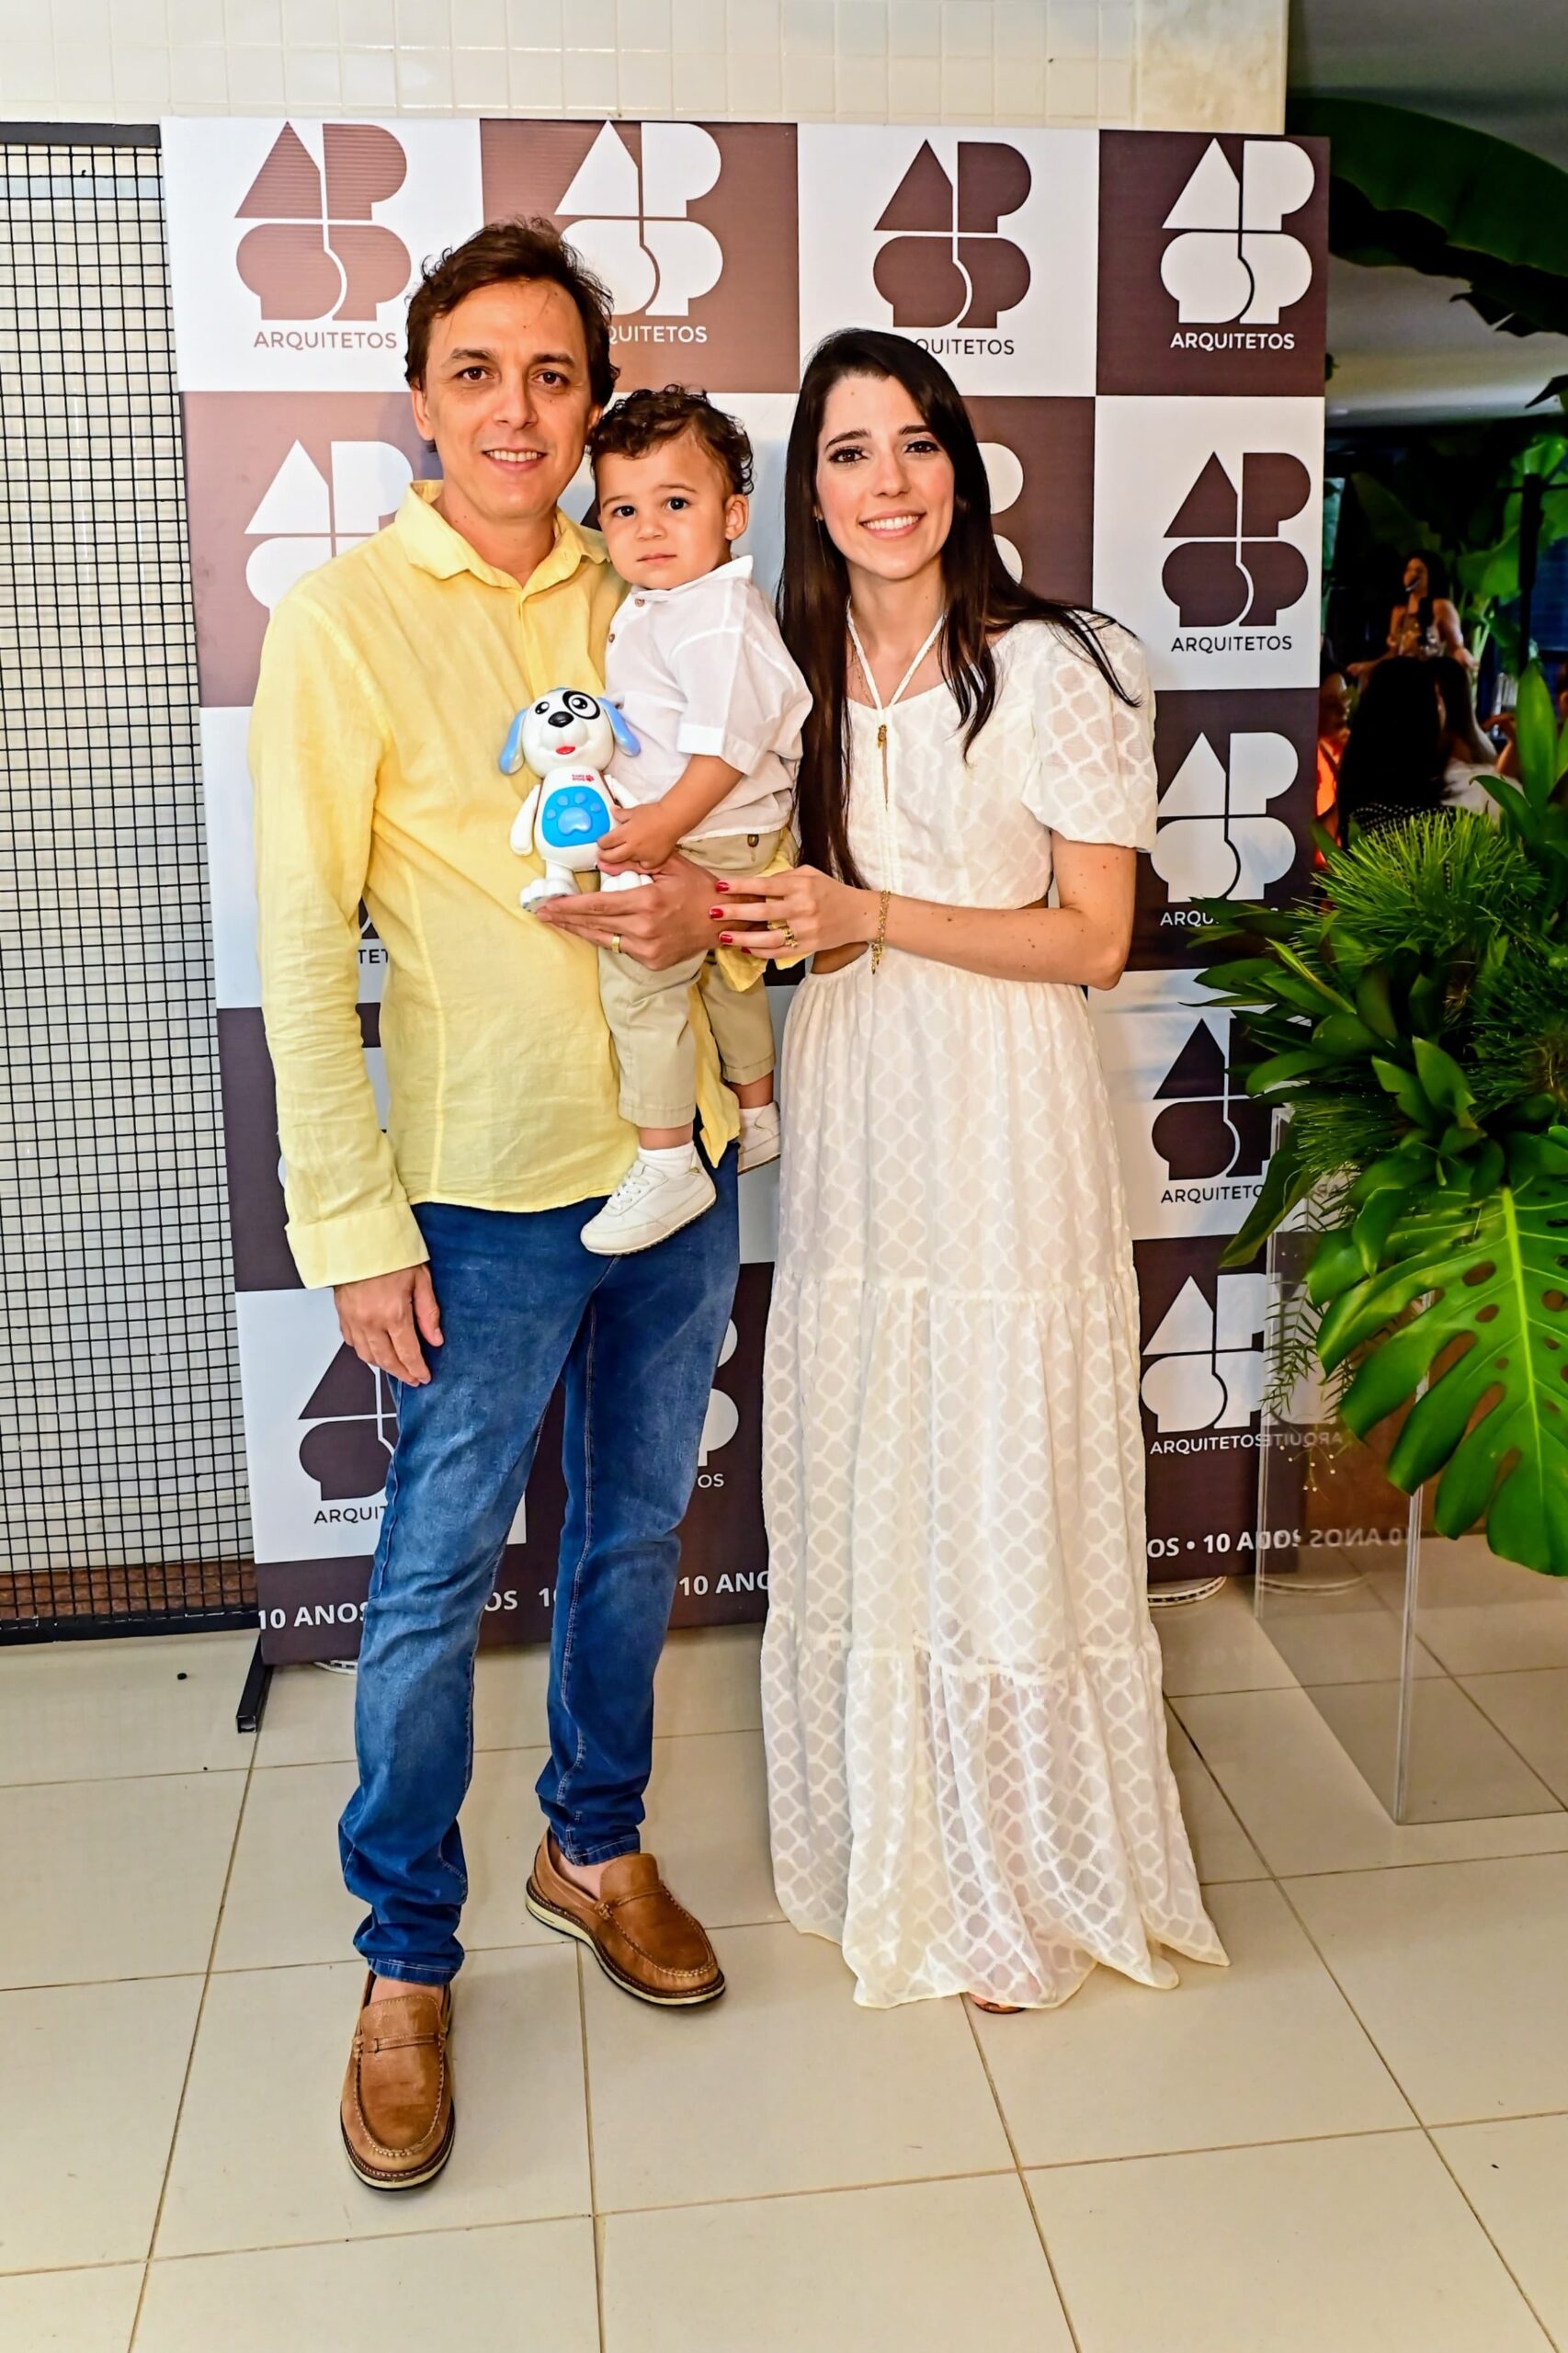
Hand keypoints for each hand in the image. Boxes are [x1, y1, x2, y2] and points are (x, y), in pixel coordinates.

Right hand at [335, 1263, 442, 1385]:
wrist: (358, 1238)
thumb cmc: (389, 1252)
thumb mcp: (420, 1278)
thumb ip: (428, 1313)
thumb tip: (435, 1338)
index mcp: (393, 1313)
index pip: (408, 1353)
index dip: (417, 1369)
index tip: (424, 1376)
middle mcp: (371, 1321)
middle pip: (387, 1360)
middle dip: (402, 1374)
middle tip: (412, 1379)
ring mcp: (353, 1319)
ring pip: (367, 1355)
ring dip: (383, 1366)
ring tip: (396, 1368)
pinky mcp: (342, 1314)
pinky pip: (352, 1342)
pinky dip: (364, 1352)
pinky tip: (374, 1351)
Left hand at [533, 853, 723, 968]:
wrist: (722, 921)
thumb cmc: (698, 889)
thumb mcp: (671, 866)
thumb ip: (635, 864)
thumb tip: (602, 865)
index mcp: (647, 902)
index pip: (597, 905)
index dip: (570, 906)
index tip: (550, 905)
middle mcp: (644, 928)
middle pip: (594, 924)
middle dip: (565, 918)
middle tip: (542, 914)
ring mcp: (647, 949)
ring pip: (603, 939)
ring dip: (579, 930)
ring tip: (559, 923)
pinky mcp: (652, 961)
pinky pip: (621, 948)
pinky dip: (606, 938)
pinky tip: (590, 931)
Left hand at [599, 805, 681, 872]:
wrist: (673, 819)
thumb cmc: (655, 814)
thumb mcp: (634, 811)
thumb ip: (621, 814)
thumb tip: (613, 811)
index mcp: (624, 833)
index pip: (605, 842)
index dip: (601, 843)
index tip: (602, 843)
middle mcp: (632, 846)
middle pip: (611, 857)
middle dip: (604, 856)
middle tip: (603, 855)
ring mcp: (642, 855)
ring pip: (625, 862)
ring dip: (621, 859)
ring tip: (622, 854)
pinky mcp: (653, 861)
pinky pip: (642, 867)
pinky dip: (639, 863)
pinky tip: (638, 858)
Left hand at [712, 864, 876, 958]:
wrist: (859, 915)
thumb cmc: (831, 891)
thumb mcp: (810, 875)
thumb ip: (784, 878)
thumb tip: (756, 882)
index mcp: (801, 886)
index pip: (765, 885)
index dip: (742, 886)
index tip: (721, 886)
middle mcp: (803, 907)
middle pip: (763, 910)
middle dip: (735, 911)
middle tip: (713, 911)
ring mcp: (805, 930)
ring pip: (768, 937)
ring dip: (743, 937)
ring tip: (724, 936)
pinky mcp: (808, 946)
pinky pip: (779, 952)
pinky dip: (761, 952)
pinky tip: (745, 948)